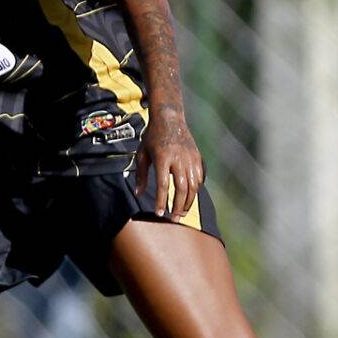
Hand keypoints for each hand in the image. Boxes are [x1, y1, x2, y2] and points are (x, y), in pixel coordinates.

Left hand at [134, 104, 204, 220]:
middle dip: (178, 206)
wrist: (169, 118)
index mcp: (163, 157)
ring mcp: (190, 158)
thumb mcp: (142, 154)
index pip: (163, 185)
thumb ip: (141, 175)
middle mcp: (179, 159)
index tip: (159, 213)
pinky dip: (195, 190)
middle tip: (173, 219)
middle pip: (181, 188)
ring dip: (188, 201)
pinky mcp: (197, 157)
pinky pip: (199, 178)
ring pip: (193, 185)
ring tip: (181, 212)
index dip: (162, 201)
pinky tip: (189, 197)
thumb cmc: (152, 137)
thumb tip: (139, 194)